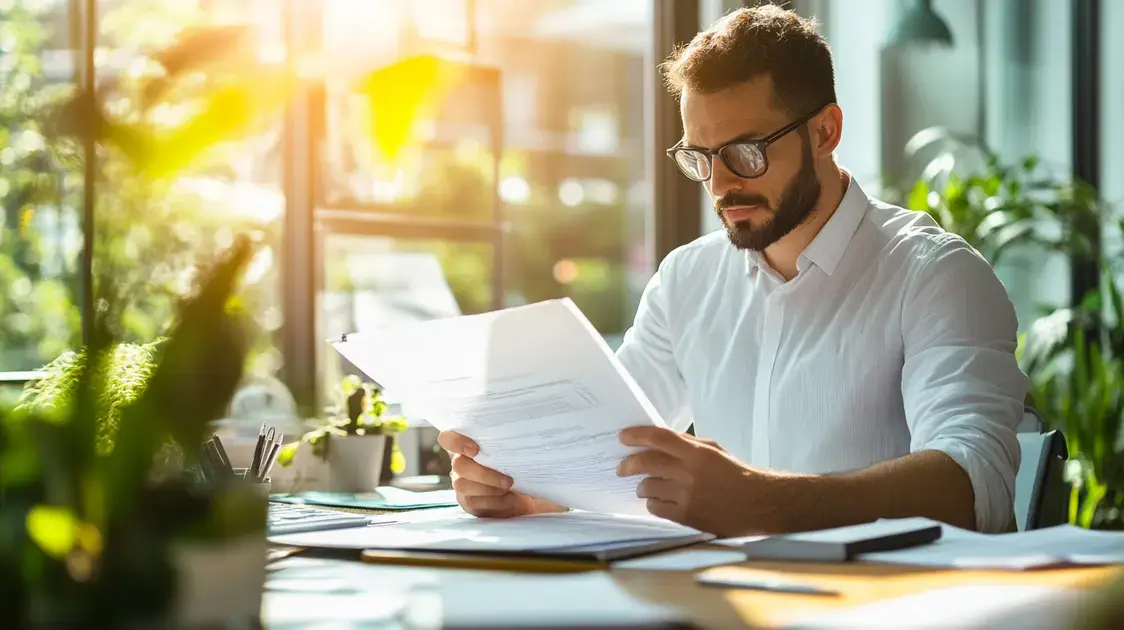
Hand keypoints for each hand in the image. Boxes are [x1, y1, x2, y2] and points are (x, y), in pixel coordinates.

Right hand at [437, 431, 567, 517]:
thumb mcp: (511, 452)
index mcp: (467, 446)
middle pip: (458, 465)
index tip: (476, 449)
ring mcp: (461, 484)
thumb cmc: (517, 465)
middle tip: (508, 480)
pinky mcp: (468, 502)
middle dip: (484, 473)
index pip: (447, 438)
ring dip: (489, 488)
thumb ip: (505, 444)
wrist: (525, 492)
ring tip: (510, 487)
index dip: (456, 442)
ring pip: (463, 485)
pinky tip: (509, 498)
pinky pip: (473, 502)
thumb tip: (522, 434)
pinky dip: (494, 501)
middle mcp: (460, 464)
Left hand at [617, 426, 782, 536]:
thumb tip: (658, 442)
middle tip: (621, 468)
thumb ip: (687, 445)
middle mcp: (688, 472)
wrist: (756, 504)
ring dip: (643, 487)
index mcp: (696, 452)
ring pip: (647, 487)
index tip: (622, 437)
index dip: (636, 435)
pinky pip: (655, 508)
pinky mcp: (685, 516)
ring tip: (646, 487)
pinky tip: (658, 502)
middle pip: (646, 463)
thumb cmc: (735, 474)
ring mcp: (685, 495)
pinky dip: (653, 504)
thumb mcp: (714, 451)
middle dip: (628, 464)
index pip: (659, 437)